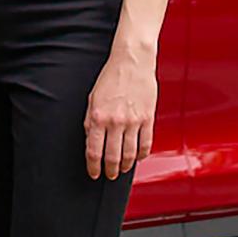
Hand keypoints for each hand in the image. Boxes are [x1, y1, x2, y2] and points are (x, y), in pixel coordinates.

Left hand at [85, 48, 156, 179]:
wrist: (132, 61)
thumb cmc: (111, 77)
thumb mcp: (92, 98)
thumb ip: (90, 120)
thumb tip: (90, 139)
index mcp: (98, 116)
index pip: (93, 151)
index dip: (93, 166)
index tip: (93, 173)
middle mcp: (115, 121)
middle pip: (112, 157)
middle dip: (109, 170)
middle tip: (108, 175)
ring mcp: (133, 121)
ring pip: (130, 154)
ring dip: (125, 166)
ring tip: (122, 169)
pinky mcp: (147, 118)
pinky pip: (146, 144)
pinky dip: (142, 155)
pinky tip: (138, 157)